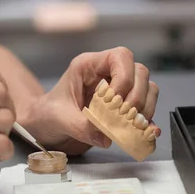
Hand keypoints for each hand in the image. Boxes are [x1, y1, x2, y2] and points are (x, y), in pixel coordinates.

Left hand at [22, 47, 159, 154]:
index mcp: (89, 66)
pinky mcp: (124, 110)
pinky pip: (145, 110)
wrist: (46, 129)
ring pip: (148, 89)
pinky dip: (148, 122)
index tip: (115, 101)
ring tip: (132, 126)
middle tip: (124, 118)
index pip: (120, 56)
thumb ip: (80, 126)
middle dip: (137, 97)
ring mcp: (119, 91)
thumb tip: (106, 137)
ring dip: (145, 109)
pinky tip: (146, 133)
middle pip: (140, 72)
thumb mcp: (57, 119)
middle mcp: (107, 74)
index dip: (124, 77)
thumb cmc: (47, 115)